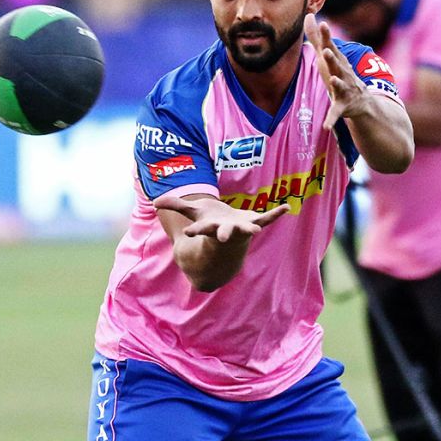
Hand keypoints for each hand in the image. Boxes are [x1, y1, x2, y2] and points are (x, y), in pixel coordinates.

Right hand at [156, 195, 289, 242]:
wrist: (229, 238)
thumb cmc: (210, 223)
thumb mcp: (193, 213)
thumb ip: (175, 206)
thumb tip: (154, 203)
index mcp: (210, 228)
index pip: (200, 230)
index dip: (195, 231)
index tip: (190, 233)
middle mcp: (226, 231)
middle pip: (224, 234)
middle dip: (224, 234)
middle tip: (223, 236)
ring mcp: (242, 228)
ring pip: (247, 229)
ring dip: (251, 228)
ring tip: (256, 228)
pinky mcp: (255, 222)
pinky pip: (267, 219)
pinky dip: (276, 214)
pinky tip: (286, 207)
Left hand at [304, 13, 373, 129]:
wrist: (363, 101)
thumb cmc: (340, 74)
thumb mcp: (328, 56)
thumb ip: (317, 37)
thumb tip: (309, 15)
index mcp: (337, 62)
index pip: (331, 47)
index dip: (327, 36)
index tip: (322, 23)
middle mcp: (343, 74)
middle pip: (337, 64)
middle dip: (332, 58)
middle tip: (326, 50)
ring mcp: (344, 90)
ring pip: (339, 85)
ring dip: (336, 82)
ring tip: (331, 79)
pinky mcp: (342, 106)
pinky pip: (335, 113)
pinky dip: (330, 120)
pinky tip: (325, 127)